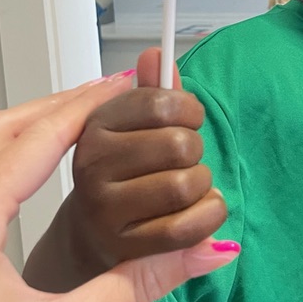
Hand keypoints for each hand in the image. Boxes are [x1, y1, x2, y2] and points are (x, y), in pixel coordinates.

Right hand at [66, 48, 226, 270]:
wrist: (96, 231)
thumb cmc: (126, 172)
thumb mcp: (135, 126)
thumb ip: (154, 91)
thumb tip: (158, 55)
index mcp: (96, 127)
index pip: (158, 103)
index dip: (189, 109)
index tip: (190, 118)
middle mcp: (93, 166)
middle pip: (179, 145)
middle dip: (196, 151)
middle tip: (186, 159)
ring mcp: (106, 209)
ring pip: (185, 186)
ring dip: (203, 185)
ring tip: (190, 185)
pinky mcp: (126, 246)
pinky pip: (187, 228)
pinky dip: (209, 215)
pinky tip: (201, 209)